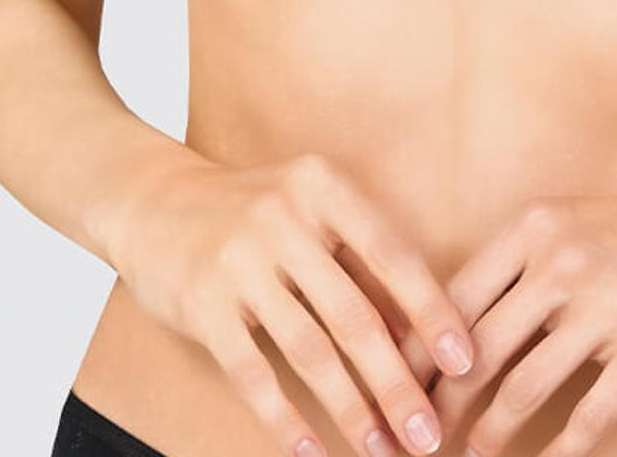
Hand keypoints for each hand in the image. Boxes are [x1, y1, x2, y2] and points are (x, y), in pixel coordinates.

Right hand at [109, 149, 476, 456]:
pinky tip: (310, 452)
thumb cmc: (252, 211)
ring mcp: (240, 261)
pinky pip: (253, 372)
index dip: (432, 311)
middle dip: (397, 383)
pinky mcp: (203, 304)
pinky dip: (284, 419)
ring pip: (309, 350)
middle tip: (429, 435)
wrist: (152, 201)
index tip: (465, 362)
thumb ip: (359, 261)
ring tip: (381, 451)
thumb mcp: (310, 212)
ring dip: (351, 409)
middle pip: (355, 315)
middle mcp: (284, 218)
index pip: (392, 254)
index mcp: (323, 187)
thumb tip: (420, 332)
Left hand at [422, 167, 616, 456]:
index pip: (452, 299)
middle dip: (438, 403)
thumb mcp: (568, 222)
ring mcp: (607, 303)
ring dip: (490, 432)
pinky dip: (560, 450)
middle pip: (476, 349)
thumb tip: (445, 323)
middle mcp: (562, 260)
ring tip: (470, 454)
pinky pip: (591, 413)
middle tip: (416, 438)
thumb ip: (514, 266)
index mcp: (532, 228)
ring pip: (524, 387)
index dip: (415, 353)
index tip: (388, 388)